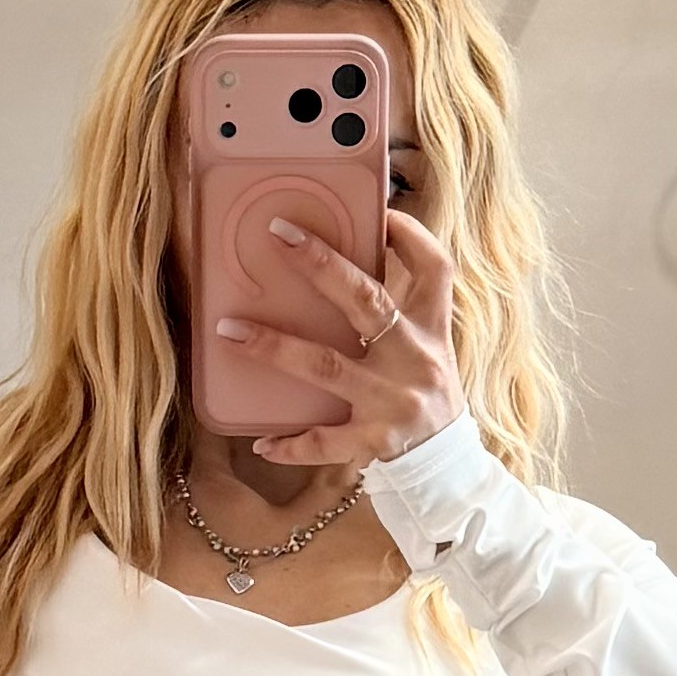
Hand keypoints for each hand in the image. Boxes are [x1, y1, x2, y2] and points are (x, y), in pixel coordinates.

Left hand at [216, 211, 464, 469]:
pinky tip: (262, 441)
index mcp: (431, 327)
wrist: (446, 463)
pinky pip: (325, 441)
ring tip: (229, 330)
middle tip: (279, 234)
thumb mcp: (427, 342)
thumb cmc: (424, 391)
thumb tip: (349, 253)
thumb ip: (399, 304)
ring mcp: (393, 399)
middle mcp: (414, 357)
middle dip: (323, 265)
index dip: (409, 235)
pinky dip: (292, 444)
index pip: (434, 268)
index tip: (378, 212)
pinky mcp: (375, 440)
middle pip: (367, 301)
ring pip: (327, 366)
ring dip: (275, 347)